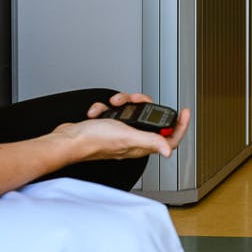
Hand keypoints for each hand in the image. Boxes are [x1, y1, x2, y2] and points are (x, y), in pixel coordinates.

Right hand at [58, 92, 191, 159]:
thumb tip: (169, 151)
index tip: (184, 112)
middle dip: (144, 105)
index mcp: (141, 145)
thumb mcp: (128, 137)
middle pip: (150, 119)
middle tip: (137, 100)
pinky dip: (105, 108)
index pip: (169, 139)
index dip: (179, 126)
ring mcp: (120, 132)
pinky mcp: (107, 126)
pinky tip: (99, 112)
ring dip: (123, 104)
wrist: (67, 140)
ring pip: (131, 112)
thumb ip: (150, 141)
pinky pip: (113, 112)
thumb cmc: (93, 141)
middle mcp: (133, 140)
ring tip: (114, 105)